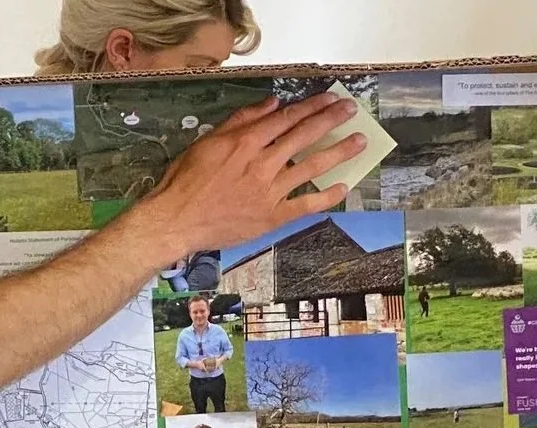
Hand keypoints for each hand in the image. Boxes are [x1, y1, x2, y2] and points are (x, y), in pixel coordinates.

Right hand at [126, 94, 362, 258]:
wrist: (177, 220)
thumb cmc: (186, 180)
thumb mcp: (207, 141)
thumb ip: (241, 121)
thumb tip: (272, 104)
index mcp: (246, 142)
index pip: (287, 118)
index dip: (312, 107)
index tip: (330, 99)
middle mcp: (263, 163)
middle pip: (304, 137)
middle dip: (331, 121)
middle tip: (351, 111)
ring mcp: (270, 191)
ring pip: (312, 167)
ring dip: (338, 153)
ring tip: (359, 142)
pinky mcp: (272, 216)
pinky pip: (305, 205)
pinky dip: (326, 197)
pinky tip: (343, 187)